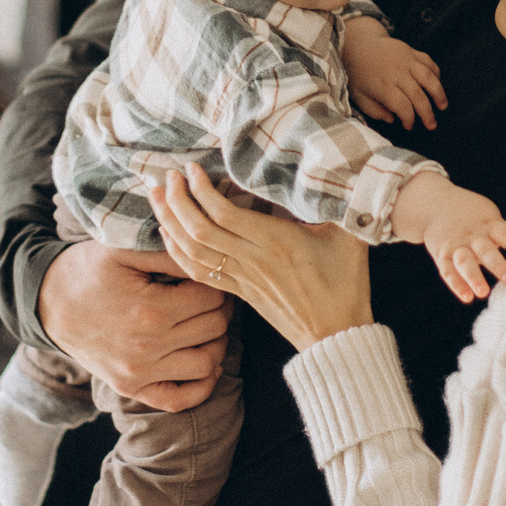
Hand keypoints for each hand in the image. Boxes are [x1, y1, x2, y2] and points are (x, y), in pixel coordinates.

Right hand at [35, 238, 233, 411]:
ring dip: (216, 342)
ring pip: (208, 364)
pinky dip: (202, 385)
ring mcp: (139, 372)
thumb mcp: (123, 250)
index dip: (217, 283)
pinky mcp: (130, 387)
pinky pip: (180, 400)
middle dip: (220, 309)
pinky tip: (204, 361)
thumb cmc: (87, 271)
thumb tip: (206, 255)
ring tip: (205, 324)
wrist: (47, 304)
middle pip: (214, 328)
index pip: (212, 298)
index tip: (207, 275)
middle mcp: (148, 346)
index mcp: (151, 310)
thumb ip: (169, 252)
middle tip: (211, 296)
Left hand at [149, 164, 372, 351]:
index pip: (223, 213)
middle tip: (166, 176)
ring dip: (169, 222)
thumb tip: (330, 171)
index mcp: (276, 242)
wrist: (338, 336)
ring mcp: (242, 279)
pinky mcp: (239, 293)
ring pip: (192, 250)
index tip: (190, 169)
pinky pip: (198, 272)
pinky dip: (177, 252)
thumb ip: (335, 203)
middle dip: (176, 200)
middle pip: (199, 229)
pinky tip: (167, 234)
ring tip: (157, 197)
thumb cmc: (346, 284)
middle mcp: (252, 260)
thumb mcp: (349, 236)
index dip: (201, 189)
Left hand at [344, 24, 445, 130]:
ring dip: (438, 93)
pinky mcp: (411, 51)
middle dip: (427, 113)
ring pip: (428, 77)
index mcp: (383, 86)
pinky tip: (437, 84)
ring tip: (443, 106)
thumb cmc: (357, 73)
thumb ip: (374, 111)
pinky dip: (436, 73)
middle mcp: (397, 73)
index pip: (402, 106)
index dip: (409, 119)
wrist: (358, 43)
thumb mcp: (358, 96)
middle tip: (431, 125)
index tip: (409, 126)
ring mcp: (406, 60)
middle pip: (418, 95)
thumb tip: (392, 119)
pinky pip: (429, 62)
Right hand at [395, 175, 505, 302]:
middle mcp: (472, 235)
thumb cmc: (469, 215)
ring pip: (465, 261)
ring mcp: (456, 245)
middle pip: (485, 250)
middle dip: (497, 264)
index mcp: (488, 224)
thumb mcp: (488, 218)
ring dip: (474, 277)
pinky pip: (448, 271)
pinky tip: (467, 297)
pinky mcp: (442, 255)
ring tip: (483, 293)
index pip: (504, 233)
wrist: (433, 204)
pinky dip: (457, 284)